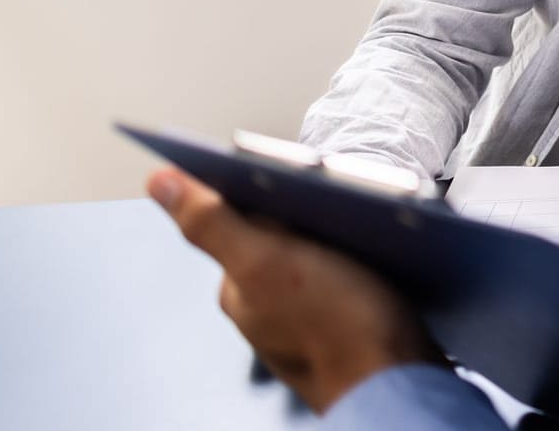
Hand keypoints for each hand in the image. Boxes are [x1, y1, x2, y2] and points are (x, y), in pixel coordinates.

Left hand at [147, 168, 443, 411]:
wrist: (398, 383)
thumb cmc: (338, 329)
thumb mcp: (266, 263)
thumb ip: (212, 223)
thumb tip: (160, 183)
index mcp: (240, 288)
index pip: (244, 216)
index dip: (271, 186)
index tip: (305, 176)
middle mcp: (266, 306)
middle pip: (284, 233)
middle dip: (312, 210)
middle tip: (345, 201)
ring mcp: (307, 317)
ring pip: (319, 254)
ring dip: (342, 233)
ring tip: (369, 227)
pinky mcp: (347, 323)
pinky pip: (348, 276)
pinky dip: (363, 261)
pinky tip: (381, 259)